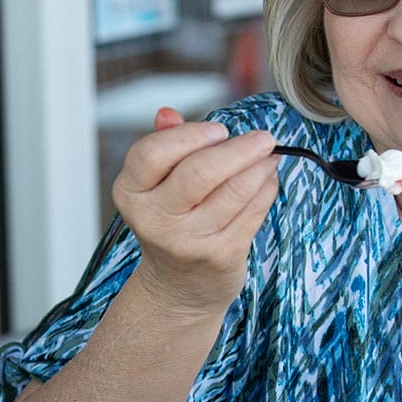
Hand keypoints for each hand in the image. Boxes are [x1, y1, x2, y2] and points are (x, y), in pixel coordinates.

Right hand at [111, 107, 277, 318]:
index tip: (219, 130)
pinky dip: (266, 188)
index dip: (190, 135)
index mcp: (131, 193)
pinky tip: (268, 179)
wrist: (178, 288)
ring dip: (260, 167)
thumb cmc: (171, 223)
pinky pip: (253, 211)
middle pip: (199, 172)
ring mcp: (187, 241)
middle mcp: (154, 219)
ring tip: (269, 155)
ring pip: (234, 190)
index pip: (152, 153)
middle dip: (239, 149)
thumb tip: (168, 113)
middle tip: (263, 138)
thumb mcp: (156, 186)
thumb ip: (164, 146)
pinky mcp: (220, 255)